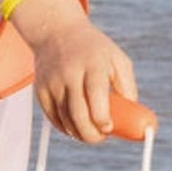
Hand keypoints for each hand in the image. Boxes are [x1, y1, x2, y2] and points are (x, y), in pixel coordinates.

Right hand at [9, 0, 137, 144]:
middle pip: (77, 112)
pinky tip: (74, 128)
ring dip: (78, 133)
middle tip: (100, 137)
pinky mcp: (41, 89)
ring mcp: (52, 82)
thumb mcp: (117, 60)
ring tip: (90, 133)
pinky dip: (64, 128)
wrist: (57, 32)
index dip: (102, 117)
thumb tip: (131, 117)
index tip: (108, 129)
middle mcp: (69, 73)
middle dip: (90, 134)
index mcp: (92, 64)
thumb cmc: (95, 51)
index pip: (95, 95)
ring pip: (64, 119)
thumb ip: (127, 87)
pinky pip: (52, 117)